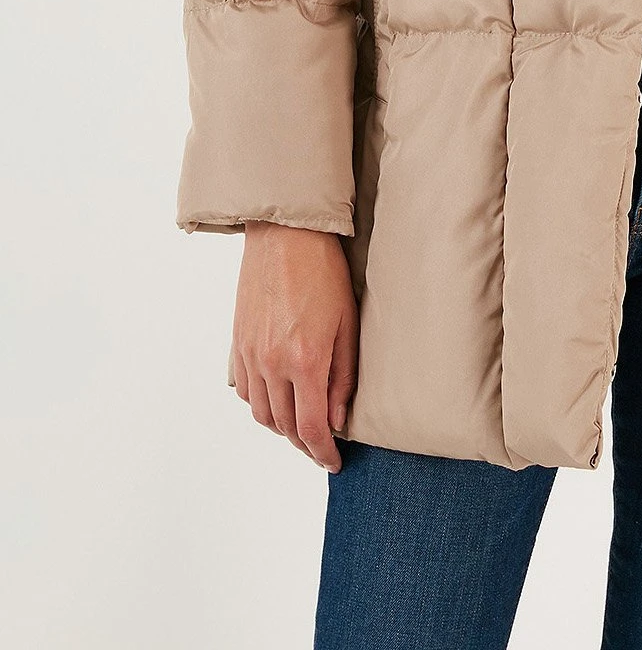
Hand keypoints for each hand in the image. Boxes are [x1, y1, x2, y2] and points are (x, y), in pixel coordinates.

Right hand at [232, 223, 358, 472]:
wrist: (286, 235)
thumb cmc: (324, 271)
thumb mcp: (347, 324)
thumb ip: (343, 377)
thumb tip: (338, 420)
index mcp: (304, 360)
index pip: (310, 428)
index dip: (323, 453)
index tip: (334, 463)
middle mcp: (271, 363)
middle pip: (283, 426)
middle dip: (304, 443)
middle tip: (322, 446)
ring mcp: (250, 354)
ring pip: (260, 413)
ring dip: (281, 427)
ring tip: (301, 426)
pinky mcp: (237, 342)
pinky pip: (244, 389)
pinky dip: (260, 402)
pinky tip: (277, 397)